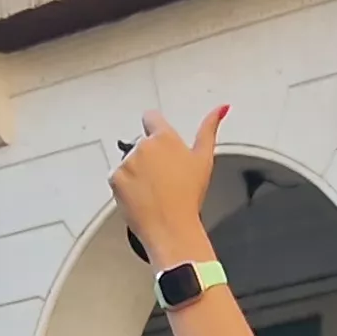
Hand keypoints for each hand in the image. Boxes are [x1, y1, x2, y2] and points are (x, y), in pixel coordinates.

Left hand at [110, 107, 225, 265]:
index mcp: (165, 138)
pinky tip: (141, 197)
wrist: (171, 227)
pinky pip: (117, 178)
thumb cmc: (188, 197)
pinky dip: (125, 187)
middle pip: (141, 145)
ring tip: (153, 191)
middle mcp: (143, 146)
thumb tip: (221, 108)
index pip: (151, 117)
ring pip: (129, 163)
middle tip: (162, 179)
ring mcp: (127, 162)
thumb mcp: (204, 160)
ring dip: (136, 173)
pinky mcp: (115, 178)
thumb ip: (210, 128)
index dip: (154, 128)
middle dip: (149, 158)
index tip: (158, 141)